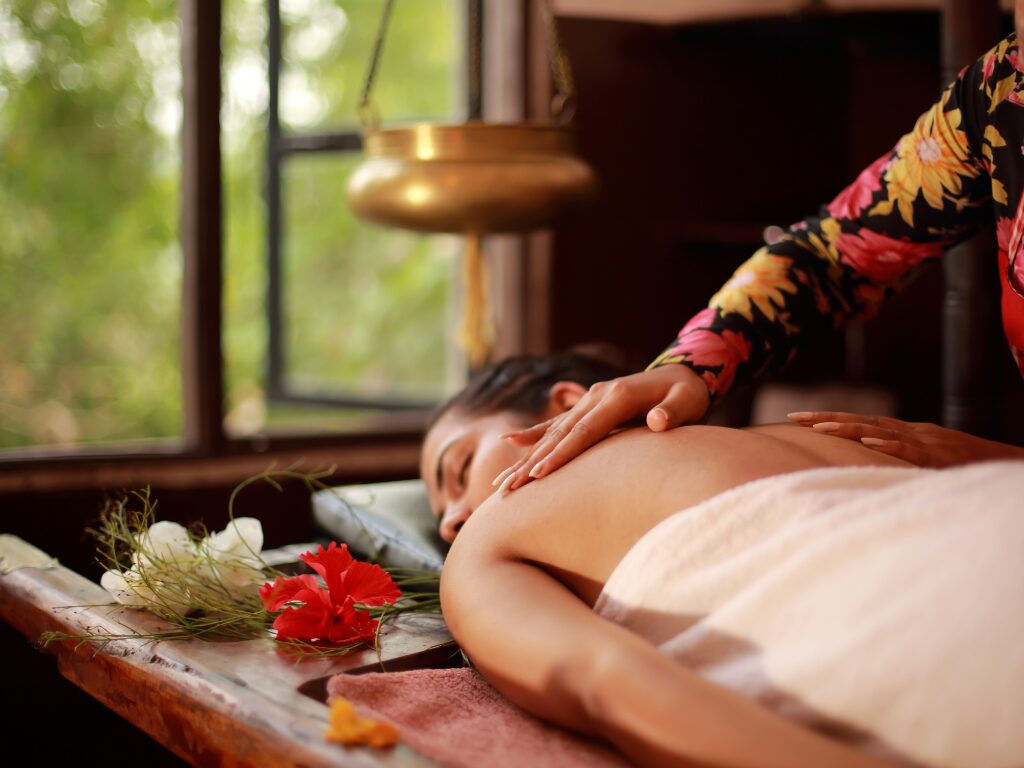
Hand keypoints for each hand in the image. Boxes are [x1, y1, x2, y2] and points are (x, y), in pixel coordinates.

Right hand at [493, 364, 709, 493]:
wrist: (681, 373)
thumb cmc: (687, 393)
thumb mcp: (689, 400)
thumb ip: (672, 412)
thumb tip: (657, 421)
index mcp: (617, 396)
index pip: (584, 432)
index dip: (561, 454)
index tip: (539, 474)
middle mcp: (596, 396)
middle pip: (560, 434)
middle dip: (533, 462)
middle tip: (509, 487)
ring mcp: (589, 400)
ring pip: (553, 432)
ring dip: (527, 456)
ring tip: (505, 480)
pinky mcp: (588, 406)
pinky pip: (556, 424)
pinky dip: (533, 434)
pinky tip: (509, 441)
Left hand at [787, 411, 1023, 467]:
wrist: (1004, 464)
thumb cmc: (963, 466)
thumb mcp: (924, 460)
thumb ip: (897, 459)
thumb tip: (866, 462)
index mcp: (904, 433)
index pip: (859, 422)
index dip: (828, 419)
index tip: (797, 419)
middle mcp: (910, 432)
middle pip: (861, 421)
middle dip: (825, 419)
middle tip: (794, 418)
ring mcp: (924, 442)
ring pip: (879, 431)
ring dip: (848, 428)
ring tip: (819, 428)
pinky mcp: (938, 457)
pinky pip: (909, 450)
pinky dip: (888, 445)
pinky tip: (868, 442)